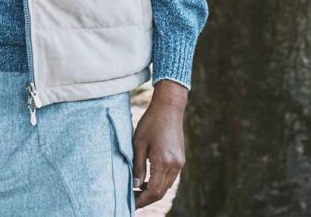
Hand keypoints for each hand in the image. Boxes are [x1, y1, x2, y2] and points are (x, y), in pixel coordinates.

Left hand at [132, 80, 186, 208]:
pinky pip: (170, 177)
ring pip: (166, 186)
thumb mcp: (138, 143)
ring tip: (137, 191)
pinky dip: (159, 182)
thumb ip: (138, 165)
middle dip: (146, 199)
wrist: (169, 107)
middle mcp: (174, 166)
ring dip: (153, 191)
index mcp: (163, 162)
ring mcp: (179, 163)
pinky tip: (148, 180)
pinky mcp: (180, 159)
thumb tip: (136, 185)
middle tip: (132, 200)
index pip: (153, 191)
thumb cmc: (151, 122)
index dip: (142, 200)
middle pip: (161, 192)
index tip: (130, 203)